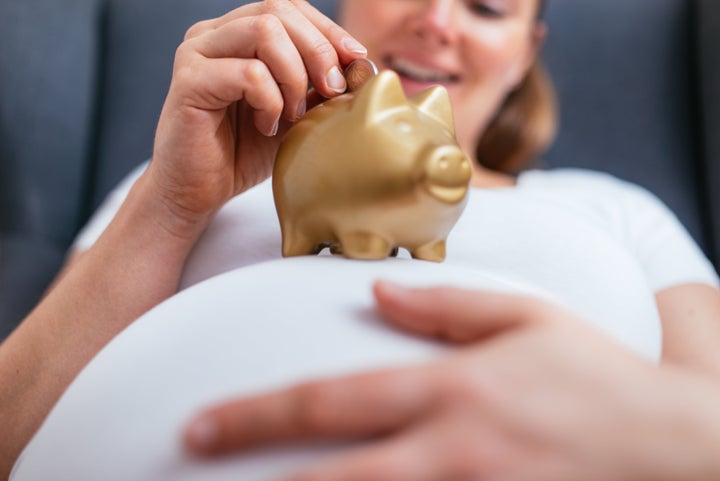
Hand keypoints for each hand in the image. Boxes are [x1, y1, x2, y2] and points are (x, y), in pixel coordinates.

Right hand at [147, 0, 366, 236]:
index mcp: (237, 34)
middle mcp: (213, 34)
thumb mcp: (294, 113)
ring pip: (265, 31)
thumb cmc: (243, 152)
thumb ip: (317, 86)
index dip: (328, 30)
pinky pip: (249, 73)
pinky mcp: (189, 81)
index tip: (356, 61)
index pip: (289, 7)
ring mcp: (197, 53)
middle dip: (318, 50)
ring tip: (292, 113)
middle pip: (278, 10)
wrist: (198, 191)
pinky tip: (266, 126)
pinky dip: (271, 101)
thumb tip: (361, 66)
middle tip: (330, 91)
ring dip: (294, 75)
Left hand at [183, 283, 719, 480]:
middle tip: (192, 464)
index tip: (201, 424)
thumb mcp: (526, 318)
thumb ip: (447, 305)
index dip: (259, 414)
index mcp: (450, 388)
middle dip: (254, 473)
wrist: (671, 444)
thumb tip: (380, 291)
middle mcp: (449, 448)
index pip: (333, 401)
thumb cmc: (592, 375)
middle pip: (331, 471)